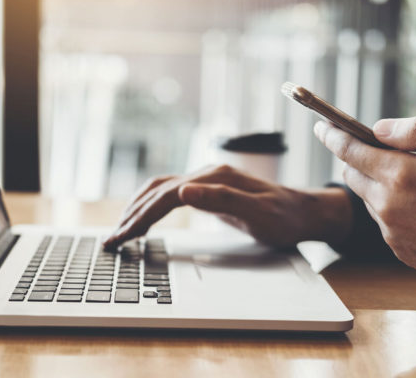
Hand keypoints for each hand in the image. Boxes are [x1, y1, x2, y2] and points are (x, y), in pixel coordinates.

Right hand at [103, 164, 353, 249]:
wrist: (305, 212)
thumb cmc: (285, 217)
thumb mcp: (259, 213)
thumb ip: (222, 200)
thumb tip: (183, 191)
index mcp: (214, 178)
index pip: (165, 197)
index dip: (141, 217)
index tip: (122, 238)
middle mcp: (206, 174)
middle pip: (157, 191)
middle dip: (131, 216)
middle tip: (111, 241)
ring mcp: (206, 180)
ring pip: (160, 189)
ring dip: (136, 208)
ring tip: (119, 230)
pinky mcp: (208, 189)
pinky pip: (170, 194)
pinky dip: (150, 205)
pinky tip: (143, 218)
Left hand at [315, 117, 415, 322]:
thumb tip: (380, 127)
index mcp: (401, 176)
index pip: (350, 150)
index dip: (333, 135)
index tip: (322, 126)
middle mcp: (388, 207)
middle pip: (353, 175)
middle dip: (357, 158)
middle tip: (380, 149)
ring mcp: (393, 233)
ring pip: (369, 199)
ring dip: (378, 184)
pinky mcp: (402, 252)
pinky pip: (385, 223)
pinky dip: (393, 208)